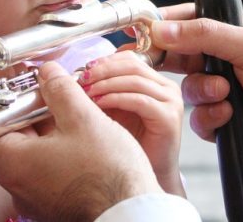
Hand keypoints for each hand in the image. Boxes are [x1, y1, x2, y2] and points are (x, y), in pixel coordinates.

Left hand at [0, 61, 162, 221]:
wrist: (132, 213)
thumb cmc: (107, 171)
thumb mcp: (83, 118)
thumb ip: (60, 90)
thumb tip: (48, 72)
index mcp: (13, 163)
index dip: (3, 100)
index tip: (19, 84)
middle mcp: (16, 185)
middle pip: (10, 138)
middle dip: (29, 110)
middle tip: (49, 90)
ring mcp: (35, 198)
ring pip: (30, 154)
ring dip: (45, 129)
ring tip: (69, 110)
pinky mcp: (54, 204)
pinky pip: (46, 170)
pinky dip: (56, 149)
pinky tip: (79, 137)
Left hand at [78, 51, 184, 195]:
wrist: (141, 183)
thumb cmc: (122, 151)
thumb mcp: (107, 113)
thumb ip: (97, 91)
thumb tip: (72, 74)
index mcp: (154, 82)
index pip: (129, 57)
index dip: (103, 61)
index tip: (81, 69)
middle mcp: (166, 88)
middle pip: (131, 64)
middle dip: (101, 70)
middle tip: (79, 79)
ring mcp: (170, 102)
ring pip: (134, 79)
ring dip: (105, 84)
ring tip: (84, 93)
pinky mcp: (168, 118)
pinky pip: (139, 99)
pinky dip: (115, 99)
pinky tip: (98, 106)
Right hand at [152, 3, 242, 172]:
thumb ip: (204, 34)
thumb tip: (162, 28)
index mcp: (235, 32)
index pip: (190, 20)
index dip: (164, 24)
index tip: (138, 28)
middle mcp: (226, 59)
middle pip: (181, 54)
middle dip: (167, 59)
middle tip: (147, 61)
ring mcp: (224, 90)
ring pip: (188, 88)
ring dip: (202, 91)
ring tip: (225, 94)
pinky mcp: (224, 121)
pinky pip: (198, 118)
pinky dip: (210, 117)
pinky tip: (229, 115)